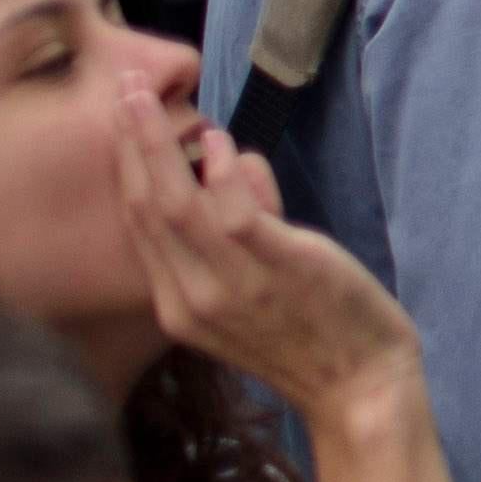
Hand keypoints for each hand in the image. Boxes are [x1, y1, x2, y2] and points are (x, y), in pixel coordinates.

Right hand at [108, 86, 420, 420]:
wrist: (356, 388)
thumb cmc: (312, 331)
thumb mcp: (256, 285)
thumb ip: (239, 228)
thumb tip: (231, 164)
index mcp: (177, 304)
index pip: (139, 226)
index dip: (127, 170)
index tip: (124, 124)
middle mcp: (189, 298)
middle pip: (144, 208)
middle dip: (131, 146)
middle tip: (124, 94)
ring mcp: (226, 286)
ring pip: (173, 203)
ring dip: (158, 145)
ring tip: (147, 98)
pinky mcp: (272, 268)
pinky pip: (231, 214)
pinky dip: (221, 172)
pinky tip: (219, 142)